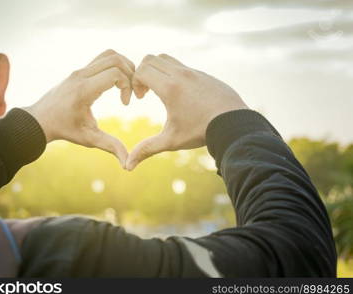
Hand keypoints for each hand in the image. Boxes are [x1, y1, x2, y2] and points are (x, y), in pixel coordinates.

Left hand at [24, 50, 134, 167]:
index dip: (128, 86)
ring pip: (109, 54)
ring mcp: (79, 70)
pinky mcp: (79, 70)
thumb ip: (110, 146)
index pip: (115, 73)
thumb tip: (127, 164)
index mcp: (84, 90)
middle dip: (131, 73)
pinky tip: (116, 84)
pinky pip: (102, 58)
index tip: (125, 103)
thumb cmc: (64, 130)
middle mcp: (81, 75)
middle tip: (132, 92)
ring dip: (124, 66)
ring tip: (127, 85)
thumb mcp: (88, 139)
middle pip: (115, 58)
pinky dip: (115, 66)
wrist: (38, 120)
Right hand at [127, 54, 247, 170]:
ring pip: (167, 58)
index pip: (141, 70)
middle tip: (146, 92)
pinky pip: (183, 65)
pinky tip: (180, 95)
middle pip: (151, 59)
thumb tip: (127, 166)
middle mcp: (181, 74)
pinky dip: (173, 73)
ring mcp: (194, 72)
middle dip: (143, 73)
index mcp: (170, 88)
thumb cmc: (200, 133)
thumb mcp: (171, 141)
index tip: (140, 98)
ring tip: (161, 91)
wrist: (234, 124)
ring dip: (158, 70)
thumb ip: (147, 149)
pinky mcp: (204, 74)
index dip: (134, 82)